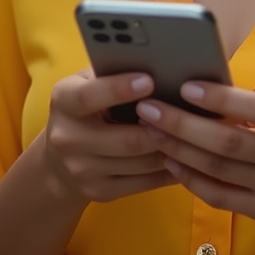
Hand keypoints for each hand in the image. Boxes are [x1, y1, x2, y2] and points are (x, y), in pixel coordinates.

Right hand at [40, 70, 177, 208]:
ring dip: (171, 149)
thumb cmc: (85, 108)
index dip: (119, 89)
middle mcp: (68, 139)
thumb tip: (155, 61)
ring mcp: (82, 170)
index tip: (149, 80)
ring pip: (140, 163)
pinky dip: (169, 170)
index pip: (89, 96)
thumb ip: (112, 73)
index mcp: (64, 102)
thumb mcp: (87, 84)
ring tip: (196, 134)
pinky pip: (143, 183)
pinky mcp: (99, 192)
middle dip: (160, 128)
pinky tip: (186, 156)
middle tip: (188, 114)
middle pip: (125, 139)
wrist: (58, 161)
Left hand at [135, 82, 254, 224]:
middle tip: (149, 109)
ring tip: (150, 131)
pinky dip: (190, 178)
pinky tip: (169, 161)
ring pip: (218, 169)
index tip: (186, 86)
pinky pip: (219, 195)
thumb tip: (211, 88)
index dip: (221, 98)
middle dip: (183, 124)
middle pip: (229, 141)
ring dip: (178, 149)